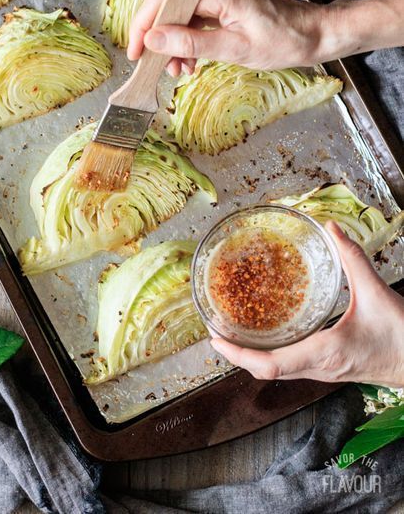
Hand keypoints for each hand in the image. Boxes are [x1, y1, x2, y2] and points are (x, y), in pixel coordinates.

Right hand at [128, 0, 403, 75]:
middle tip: (157, 66)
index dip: (143, 27)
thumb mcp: (234, 49)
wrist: (316, 34)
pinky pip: (197, 19)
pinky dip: (190, 41)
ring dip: (175, 43)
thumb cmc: (283, 41)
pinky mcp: (226, 4)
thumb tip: (154, 38)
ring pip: (181, 16)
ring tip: (180, 71)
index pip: (163, 1)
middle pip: (168, 6)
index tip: (136, 53)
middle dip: (158, 38)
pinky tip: (192, 62)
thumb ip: (191, 43)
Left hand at [210, 222, 403, 387]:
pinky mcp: (328, 369)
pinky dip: (270, 355)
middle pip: (266, 371)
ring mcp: (323, 372)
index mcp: (324, 351)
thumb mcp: (377, 293)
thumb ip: (353, 258)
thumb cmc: (403, 338)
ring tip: (233, 333)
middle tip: (216, 332)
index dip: (239, 354)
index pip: (271, 365)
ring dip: (252, 356)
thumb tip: (331, 229)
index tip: (216, 338)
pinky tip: (267, 336)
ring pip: (277, 372)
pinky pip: (290, 367)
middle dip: (237, 354)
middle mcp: (318, 367)